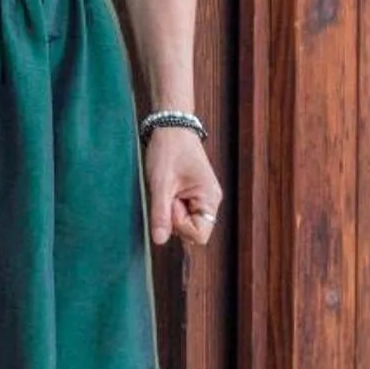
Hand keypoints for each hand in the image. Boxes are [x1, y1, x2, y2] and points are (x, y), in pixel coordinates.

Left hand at [144, 124, 221, 250]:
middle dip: (175, 219)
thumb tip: (159, 241)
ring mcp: (202, 197)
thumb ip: (161, 213)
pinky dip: (171, 205)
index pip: (199, 235)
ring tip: (167, 188)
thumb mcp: (161, 183)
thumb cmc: (168, 150)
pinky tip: (168, 189)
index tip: (171, 203)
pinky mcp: (193, 194)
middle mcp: (210, 201)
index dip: (181, 226)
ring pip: (185, 222)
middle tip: (167, 194)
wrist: (171, 126)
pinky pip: (182, 211)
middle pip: (192, 231)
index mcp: (210, 198)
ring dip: (171, 211)